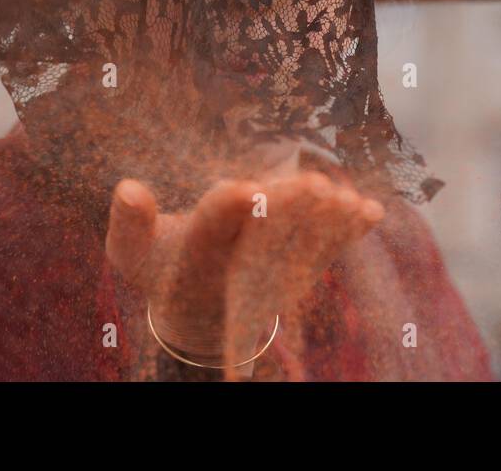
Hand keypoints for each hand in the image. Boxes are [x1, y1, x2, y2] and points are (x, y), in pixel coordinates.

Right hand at [105, 170, 384, 373]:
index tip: (244, 189)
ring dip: (325, 223)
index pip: (209, 234)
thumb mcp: (131, 255)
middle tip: (310, 185)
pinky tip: (373, 212)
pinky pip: (327, 253)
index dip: (226, 212)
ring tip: (344, 198)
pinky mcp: (301, 275)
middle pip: (264, 239)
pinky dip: (350, 233)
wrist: (203, 315)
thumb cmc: (163, 266)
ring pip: (301, 246)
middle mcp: (238, 273)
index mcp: (194, 262)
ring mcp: (274, 277)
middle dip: (288, 212)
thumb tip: (128, 187)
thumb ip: (128, 224)